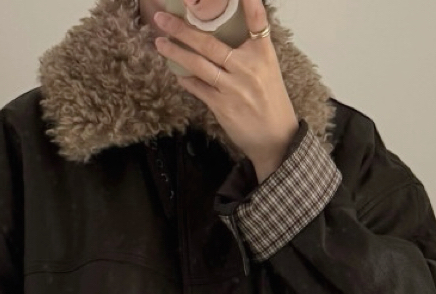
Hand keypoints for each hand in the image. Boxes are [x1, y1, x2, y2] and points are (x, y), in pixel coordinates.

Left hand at [152, 0, 298, 177]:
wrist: (275, 138)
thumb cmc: (271, 101)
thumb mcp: (268, 69)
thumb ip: (250, 50)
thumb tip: (224, 34)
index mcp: (263, 54)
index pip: (257, 22)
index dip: (250, 4)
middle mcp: (247, 68)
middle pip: (210, 44)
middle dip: (183, 30)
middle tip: (163, 18)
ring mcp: (232, 88)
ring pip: (198, 65)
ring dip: (176, 52)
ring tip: (160, 41)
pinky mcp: (222, 106)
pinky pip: (198, 88)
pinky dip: (186, 80)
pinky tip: (175, 72)